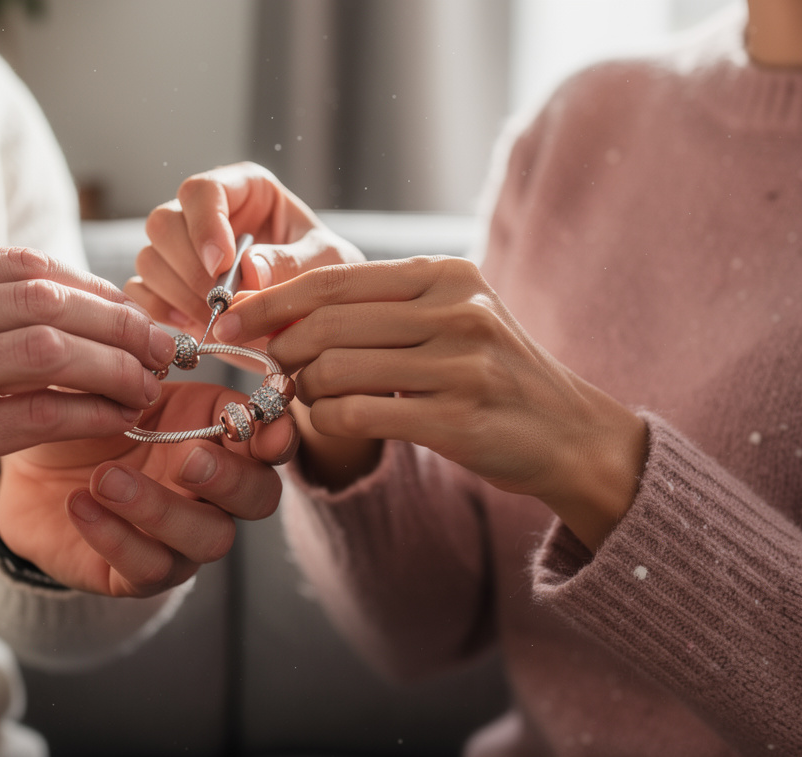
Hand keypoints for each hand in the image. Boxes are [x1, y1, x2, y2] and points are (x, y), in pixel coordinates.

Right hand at [0, 247, 178, 598]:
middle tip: (162, 343)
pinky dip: (92, 412)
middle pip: (42, 299)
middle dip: (117, 320)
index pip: (18, 264)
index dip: (88, 285)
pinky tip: (118, 418)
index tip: (128, 308)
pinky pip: (38, 416)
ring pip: (48, 351)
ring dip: (115, 364)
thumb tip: (67, 295)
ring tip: (147, 381)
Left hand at [0, 381, 297, 596]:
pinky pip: (148, 567)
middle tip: (187, 458)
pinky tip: (80, 504)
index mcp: (217, 435)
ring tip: (105, 478)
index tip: (268, 432)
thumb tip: (166, 345)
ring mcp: (180, 537)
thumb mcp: (109, 381)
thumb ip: (144, 365)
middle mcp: (212, 491)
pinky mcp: (136, 573)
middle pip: (258, 499)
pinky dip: (116, 536)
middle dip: (230, 479)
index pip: (271, 441)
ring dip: (163, 509)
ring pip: (209, 540)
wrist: (22, 462)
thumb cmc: (81, 415)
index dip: (278, 437)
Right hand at [126, 162, 365, 342]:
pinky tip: (190, 326)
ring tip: (215, 320)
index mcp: (244, 190)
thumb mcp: (326, 265)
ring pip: (149, 259)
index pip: (202, 191)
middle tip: (220, 303)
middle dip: (188, 267)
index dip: (204, 226)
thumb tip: (247, 269)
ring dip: (177, 294)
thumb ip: (292, 263)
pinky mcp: (171, 288)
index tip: (221, 265)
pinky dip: (158, 311)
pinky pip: (141, 292)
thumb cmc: (327, 278)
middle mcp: (205, 215)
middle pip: (163, 223)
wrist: (317, 321)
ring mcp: (182, 252)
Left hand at [219, 256, 647, 550]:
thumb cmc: (494, 376)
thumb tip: (282, 307)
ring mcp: (460, 365)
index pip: (335, 279)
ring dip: (303, 389)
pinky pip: (358, 415)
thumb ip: (381, 309)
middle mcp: (456, 311)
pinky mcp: (457, 418)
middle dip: (277, 347)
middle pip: (326, 322)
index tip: (231, 320)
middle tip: (261, 367)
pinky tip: (330, 421)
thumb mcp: (450, 320)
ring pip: (334, 369)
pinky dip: (328, 420)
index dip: (272, 300)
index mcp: (447, 276)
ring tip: (303, 396)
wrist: (571, 435)